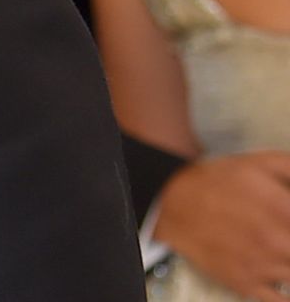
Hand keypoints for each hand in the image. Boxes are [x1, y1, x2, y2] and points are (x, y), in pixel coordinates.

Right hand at [152, 151, 289, 297]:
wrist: (172, 202)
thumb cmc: (218, 182)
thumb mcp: (261, 163)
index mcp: (284, 209)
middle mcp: (277, 241)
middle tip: (288, 237)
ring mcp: (262, 266)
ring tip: (283, 249)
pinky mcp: (246, 284)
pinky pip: (282, 301)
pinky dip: (289, 295)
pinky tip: (285, 279)